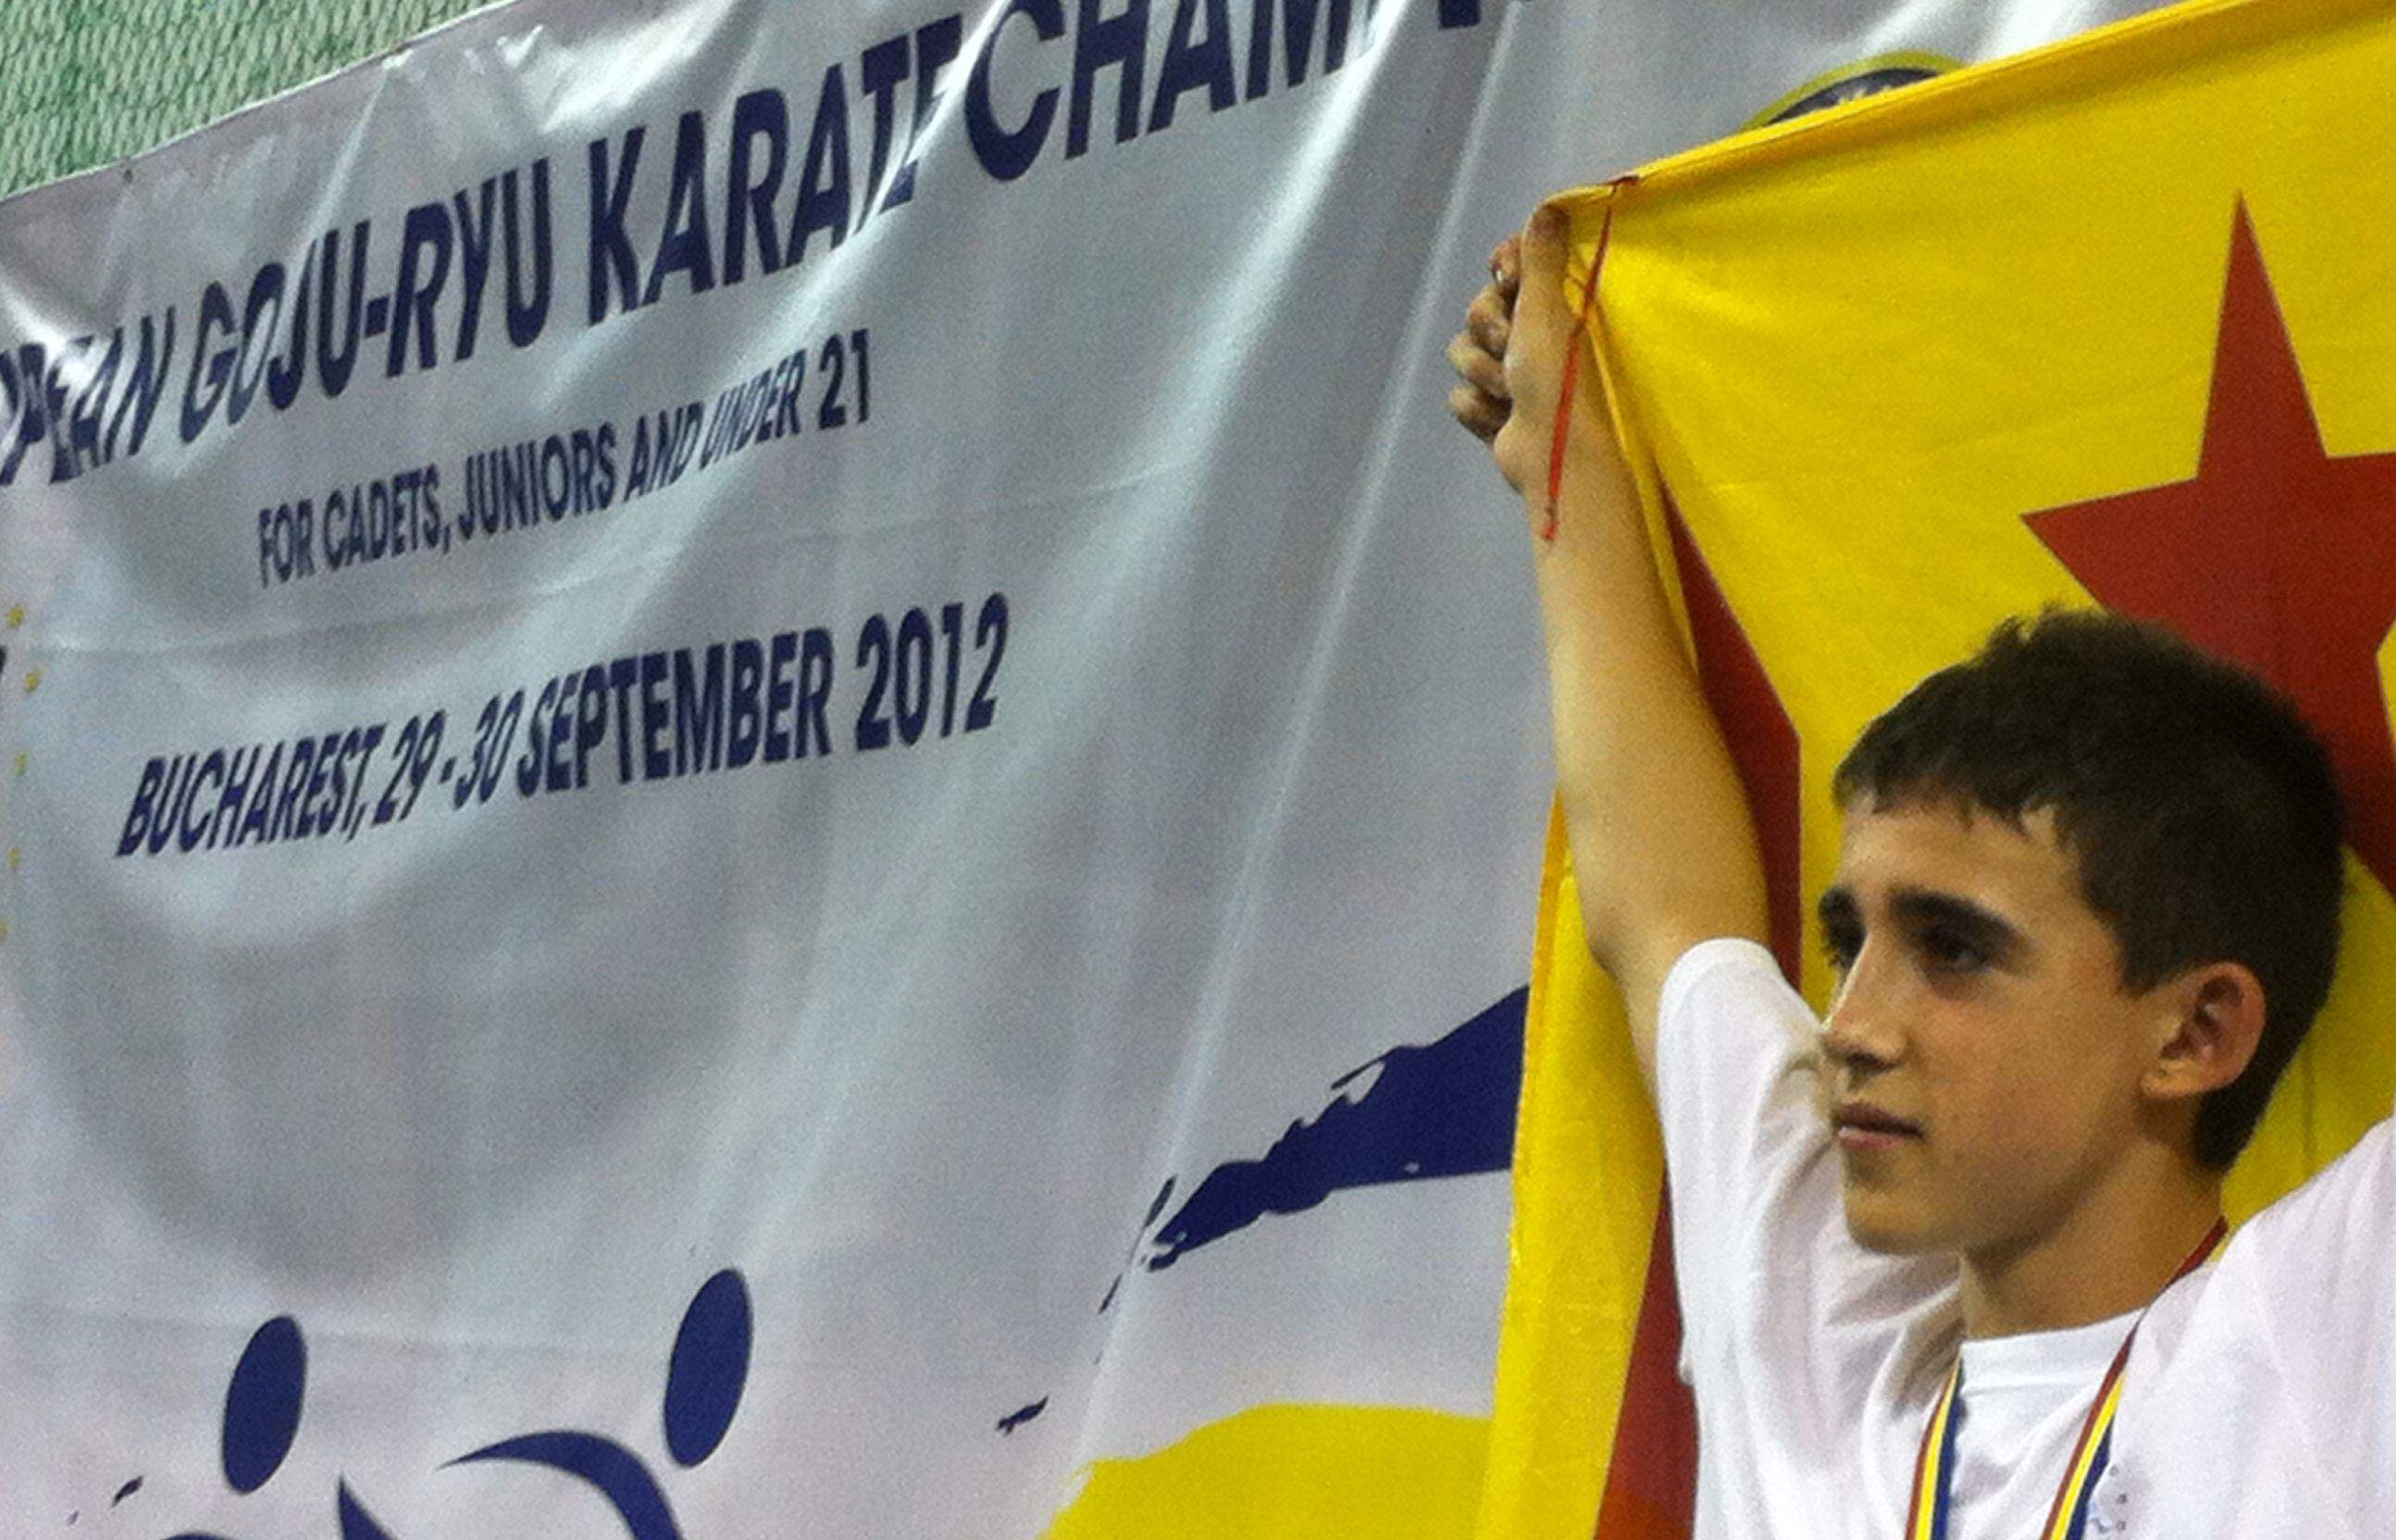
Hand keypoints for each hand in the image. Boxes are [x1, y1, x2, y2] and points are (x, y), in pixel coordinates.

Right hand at [1446, 205, 1604, 505]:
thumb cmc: (1561, 379)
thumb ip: (1541, 257)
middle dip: (1487, 330)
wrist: (1555, 457)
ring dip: (1482, 374)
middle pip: (1480, 308)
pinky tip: (1501, 422)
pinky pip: (1461, 394)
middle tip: (1511, 347)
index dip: (1503, 269)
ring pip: (1464, 351)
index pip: (1512, 265)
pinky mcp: (1495, 411)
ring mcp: (1514, 376)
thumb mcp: (1548, 308)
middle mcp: (1537, 337)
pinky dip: (1478, 409)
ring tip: (1510, 394)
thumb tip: (1550, 205)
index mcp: (1556, 306)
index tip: (1508, 278)